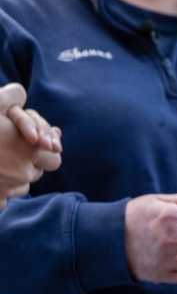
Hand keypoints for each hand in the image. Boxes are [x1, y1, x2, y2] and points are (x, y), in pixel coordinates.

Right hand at [0, 84, 61, 206]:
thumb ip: (10, 96)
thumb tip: (20, 93)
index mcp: (30, 150)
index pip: (55, 158)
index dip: (44, 152)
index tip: (31, 146)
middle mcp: (23, 173)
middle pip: (36, 173)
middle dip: (28, 164)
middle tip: (7, 152)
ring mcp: (7, 191)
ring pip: (21, 187)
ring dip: (12, 178)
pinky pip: (3, 200)